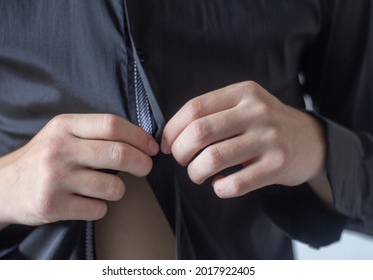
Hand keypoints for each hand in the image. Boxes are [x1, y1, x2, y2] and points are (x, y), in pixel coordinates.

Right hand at [0, 114, 158, 227]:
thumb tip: (139, 139)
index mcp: (64, 126)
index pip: (112, 125)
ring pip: (113, 186)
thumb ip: (94, 132)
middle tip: (146, 168)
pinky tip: (89, 202)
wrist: (3, 187)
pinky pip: (98, 209)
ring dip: (120, 190)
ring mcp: (55, 179)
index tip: (151, 147)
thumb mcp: (61, 134)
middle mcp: (59, 150)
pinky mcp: (52, 205)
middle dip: (142, 163)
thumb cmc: (42, 158)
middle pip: (118, 154)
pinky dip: (101, 208)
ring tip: (109, 188)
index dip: (139, 136)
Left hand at [161, 81, 326, 198]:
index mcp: (243, 92)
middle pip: (199, 132)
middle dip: (180, 152)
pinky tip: (220, 184)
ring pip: (213, 159)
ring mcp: (269, 139)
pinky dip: (219, 188)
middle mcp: (257, 112)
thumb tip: (170, 136)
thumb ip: (212, 113)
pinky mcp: (277, 166)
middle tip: (182, 160)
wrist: (310, 141)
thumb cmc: (265, 124)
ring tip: (198, 173)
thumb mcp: (244, 105)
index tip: (166, 144)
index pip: (194, 108)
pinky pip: (235, 184)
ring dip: (196, 172)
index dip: (172, 129)